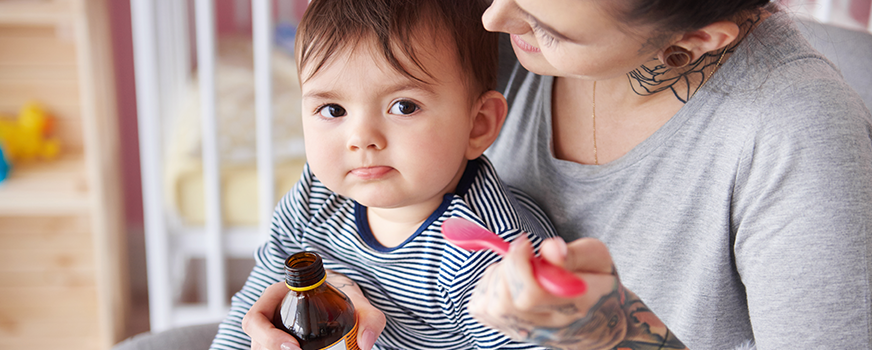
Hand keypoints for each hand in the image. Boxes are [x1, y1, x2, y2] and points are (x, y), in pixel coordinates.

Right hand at [242, 275, 385, 349]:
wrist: (340, 303)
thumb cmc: (342, 297)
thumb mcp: (359, 303)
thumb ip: (371, 319)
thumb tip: (365, 343)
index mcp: (275, 296)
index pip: (255, 319)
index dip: (267, 337)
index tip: (295, 347)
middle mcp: (267, 317)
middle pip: (256, 343)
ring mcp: (269, 334)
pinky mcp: (278, 345)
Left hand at [469, 235, 687, 348]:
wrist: (597, 321)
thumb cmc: (597, 283)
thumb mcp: (598, 258)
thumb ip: (575, 253)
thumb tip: (550, 250)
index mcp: (574, 307)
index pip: (531, 294)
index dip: (519, 263)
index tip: (527, 243)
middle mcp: (545, 327)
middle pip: (503, 303)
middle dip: (507, 267)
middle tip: (524, 254)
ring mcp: (524, 332)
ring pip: (488, 306)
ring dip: (497, 277)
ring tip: (519, 269)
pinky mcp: (507, 330)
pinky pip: (480, 307)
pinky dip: (487, 287)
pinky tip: (508, 281)